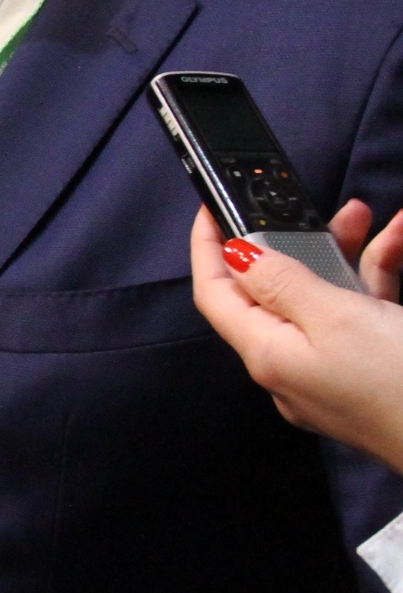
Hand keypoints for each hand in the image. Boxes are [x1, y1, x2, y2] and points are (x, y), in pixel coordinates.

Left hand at [192, 204, 402, 468]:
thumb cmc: (399, 385)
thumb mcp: (337, 318)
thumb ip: (282, 283)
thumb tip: (237, 256)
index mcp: (267, 354)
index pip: (216, 294)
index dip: (208, 247)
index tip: (211, 207)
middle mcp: (290, 366)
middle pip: (274, 291)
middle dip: (294, 241)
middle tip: (316, 207)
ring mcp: (330, 372)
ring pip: (324, 299)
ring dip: (346, 254)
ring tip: (367, 216)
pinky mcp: (368, 373)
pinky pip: (361, 317)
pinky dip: (377, 280)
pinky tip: (398, 244)